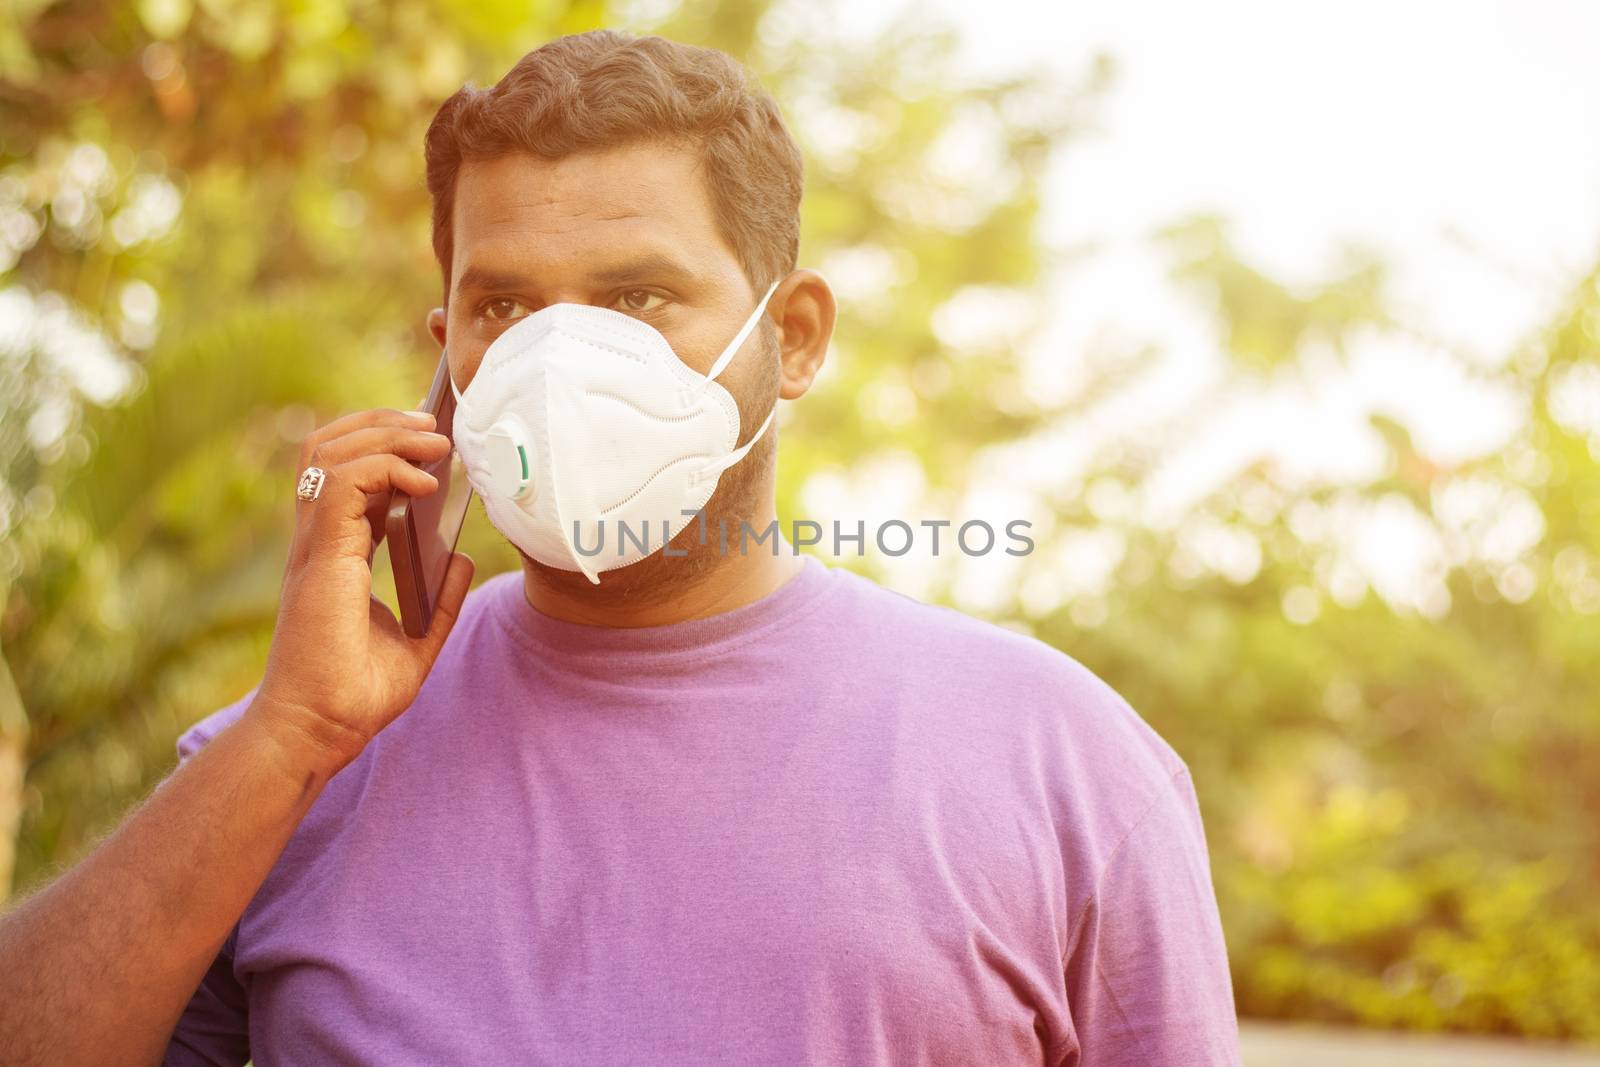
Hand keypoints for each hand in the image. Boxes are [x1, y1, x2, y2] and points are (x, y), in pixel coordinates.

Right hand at [250, 407, 474, 772]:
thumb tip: (462, 560)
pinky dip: (384, 469)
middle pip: (328, 447)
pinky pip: (341, 485)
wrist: (319, 731)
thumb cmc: (352, 697)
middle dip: (382, 423)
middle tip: (434, 426)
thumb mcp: (416, 642)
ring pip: (329, 453)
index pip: (343, 472)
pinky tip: (423, 484)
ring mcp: (313, 546)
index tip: (431, 443)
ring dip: (384, 434)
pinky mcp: (321, 558)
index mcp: (333, 553)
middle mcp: (317, 541)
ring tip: (434, 441)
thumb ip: (440, 601)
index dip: (382, 445)